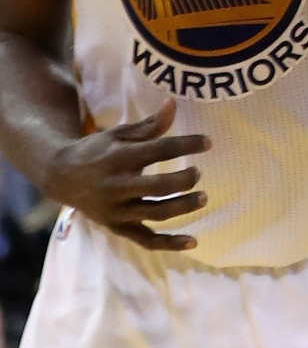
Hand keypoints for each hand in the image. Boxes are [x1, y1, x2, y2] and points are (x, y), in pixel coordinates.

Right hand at [44, 99, 209, 249]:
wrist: (61, 176)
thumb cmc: (96, 151)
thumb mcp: (118, 134)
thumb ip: (149, 125)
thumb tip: (174, 103)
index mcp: (119, 158)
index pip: (160, 150)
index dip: (187, 145)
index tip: (207, 142)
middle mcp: (118, 186)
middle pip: (159, 186)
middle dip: (185, 180)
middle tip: (198, 173)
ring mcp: (117, 210)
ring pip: (156, 213)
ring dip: (183, 207)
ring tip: (203, 198)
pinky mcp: (117, 227)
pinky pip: (146, 239)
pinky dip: (170, 243)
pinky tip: (193, 242)